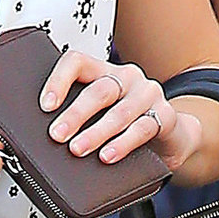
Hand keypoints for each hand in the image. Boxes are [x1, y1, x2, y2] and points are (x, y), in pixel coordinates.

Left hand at [40, 51, 201, 171]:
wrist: (172, 134)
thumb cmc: (128, 122)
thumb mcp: (102, 113)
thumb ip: (81, 116)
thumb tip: (47, 136)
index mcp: (105, 71)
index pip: (77, 62)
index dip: (59, 80)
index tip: (45, 106)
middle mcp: (127, 77)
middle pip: (98, 90)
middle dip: (75, 115)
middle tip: (57, 135)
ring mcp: (148, 95)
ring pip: (119, 112)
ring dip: (96, 133)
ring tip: (78, 149)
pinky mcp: (165, 115)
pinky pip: (142, 129)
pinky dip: (122, 144)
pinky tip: (108, 155)